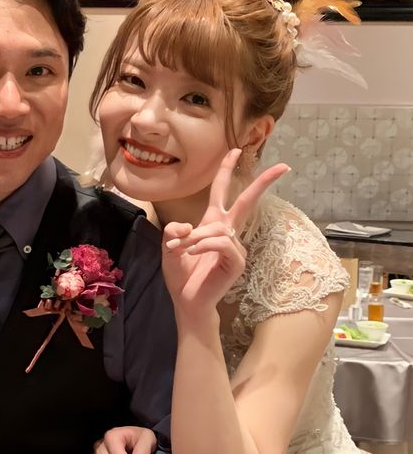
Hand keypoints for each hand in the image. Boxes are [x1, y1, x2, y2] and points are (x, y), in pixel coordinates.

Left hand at [163, 149, 288, 312]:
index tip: (234, 151)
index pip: (222, 192)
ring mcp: (234, 248)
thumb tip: (189, 225)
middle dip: (262, 183)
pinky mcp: (236, 262)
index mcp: (213, 224)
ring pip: (217, 228)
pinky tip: (190, 253)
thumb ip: (174, 231)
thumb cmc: (181, 275)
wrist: (188, 302)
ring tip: (181, 250)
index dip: (226, 171)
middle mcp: (227, 233)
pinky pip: (220, 242)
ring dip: (196, 237)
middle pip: (247, 202)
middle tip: (283, 167)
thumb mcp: (170, 247)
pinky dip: (202, 245)